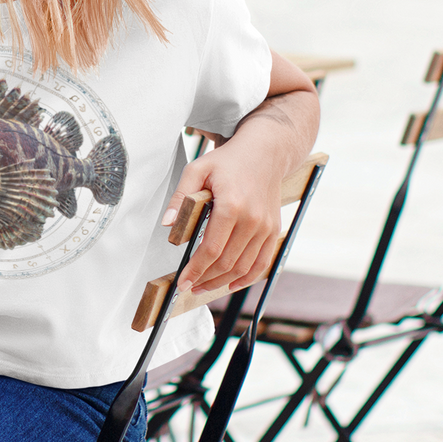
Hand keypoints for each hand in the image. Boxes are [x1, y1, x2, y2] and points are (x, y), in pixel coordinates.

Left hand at [162, 53, 319, 296]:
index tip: (182, 282)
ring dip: (223, 282)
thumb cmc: (227, 162)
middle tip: (189, 288)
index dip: (195, 269)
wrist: (264, 153)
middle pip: (227, 263)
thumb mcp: (197, 170)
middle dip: (205, 279)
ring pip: (244, 267)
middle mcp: (253, 220)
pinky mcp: (274, 231)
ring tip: (204, 287)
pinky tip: (230, 284)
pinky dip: (247, 278)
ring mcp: (267, 228)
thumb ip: (181, 197)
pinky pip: (262, 263)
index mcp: (232, 205)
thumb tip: (168, 225)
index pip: (212, 249)